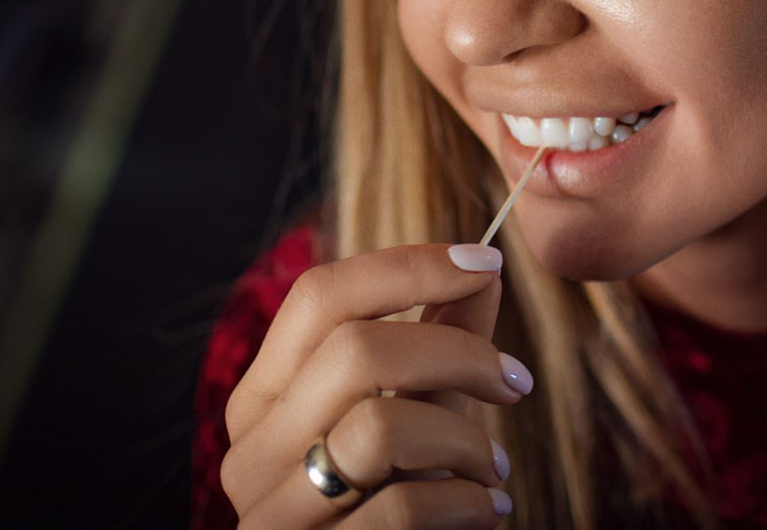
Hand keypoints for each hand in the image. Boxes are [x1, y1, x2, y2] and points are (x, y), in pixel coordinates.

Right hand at [221, 243, 528, 526]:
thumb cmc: (392, 502)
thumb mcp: (417, 413)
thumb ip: (442, 341)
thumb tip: (483, 268)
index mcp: (263, 397)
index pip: (319, 296)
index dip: (408, 266)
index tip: (488, 261)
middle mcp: (251, 451)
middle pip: (354, 351)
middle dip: (458, 353)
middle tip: (515, 380)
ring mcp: (272, 516)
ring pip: (379, 428)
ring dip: (466, 440)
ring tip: (494, 467)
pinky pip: (400, 508)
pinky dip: (464, 501)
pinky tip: (485, 508)